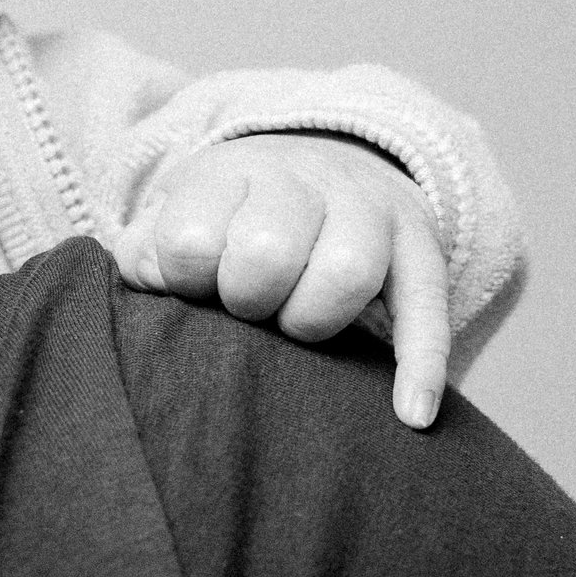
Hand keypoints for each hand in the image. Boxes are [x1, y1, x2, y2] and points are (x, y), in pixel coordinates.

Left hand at [112, 132, 451, 429]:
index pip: (192, 238)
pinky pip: (428, 308)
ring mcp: (370, 210)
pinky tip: (410, 414)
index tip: (196, 282)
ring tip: (294, 326)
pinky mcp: (421, 249)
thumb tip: (155, 282)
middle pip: (268, 251)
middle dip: (246, 299)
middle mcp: (306, 179)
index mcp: (234, 170)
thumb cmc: (233, 214)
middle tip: (246, 306)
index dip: (185, 278)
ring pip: (347, 272)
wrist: (324, 161)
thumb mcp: (179, 212)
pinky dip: (419, 364)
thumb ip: (147, 252)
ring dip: (311, 320)